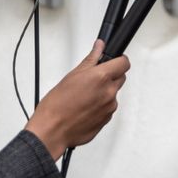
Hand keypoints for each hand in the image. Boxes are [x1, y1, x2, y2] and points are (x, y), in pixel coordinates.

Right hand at [26, 40, 129, 158]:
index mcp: (101, 78)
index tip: (113, 61)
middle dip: (110, 76)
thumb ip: (91, 59)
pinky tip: (85, 107)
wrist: (52, 130)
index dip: (119, 60)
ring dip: (104, 92)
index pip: (124, 63)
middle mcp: (109, 92)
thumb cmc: (57, 105)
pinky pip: (108, 108)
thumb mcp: (73, 75)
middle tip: (93, 79)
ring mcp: (109, 107)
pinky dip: (100, 106)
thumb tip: (99, 47)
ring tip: (85, 96)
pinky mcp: (106, 120)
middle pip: (120, 77)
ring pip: (113, 93)